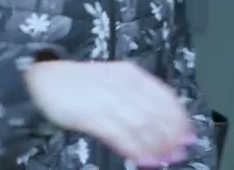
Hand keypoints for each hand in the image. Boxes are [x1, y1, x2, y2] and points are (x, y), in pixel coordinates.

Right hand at [24, 59, 194, 165]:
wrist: (45, 77)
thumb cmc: (80, 81)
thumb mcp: (113, 78)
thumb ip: (136, 96)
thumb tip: (160, 118)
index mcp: (130, 74)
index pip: (163, 96)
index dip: (179, 117)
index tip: (189, 133)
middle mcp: (122, 86)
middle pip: (155, 114)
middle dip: (171, 136)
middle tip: (180, 152)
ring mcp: (106, 101)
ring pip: (140, 126)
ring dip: (155, 145)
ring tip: (165, 159)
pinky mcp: (90, 117)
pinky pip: (118, 135)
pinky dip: (133, 148)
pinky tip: (142, 159)